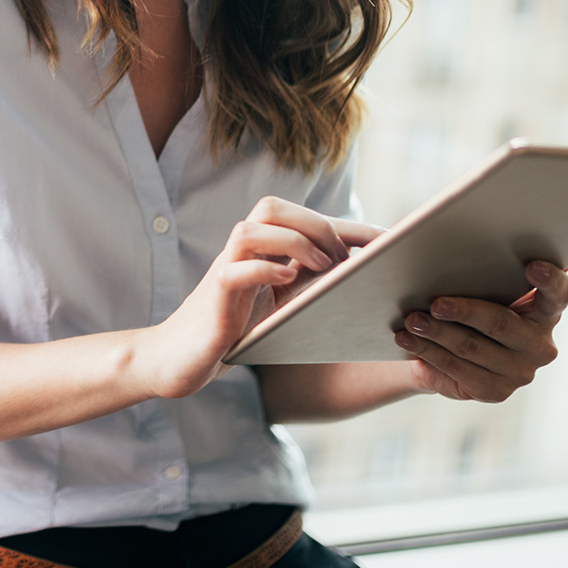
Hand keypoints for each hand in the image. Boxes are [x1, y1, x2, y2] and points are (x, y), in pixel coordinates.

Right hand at [133, 196, 383, 399]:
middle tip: (343, 260)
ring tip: (322, 267)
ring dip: (293, 242)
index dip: (349, 226)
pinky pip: (235, 270)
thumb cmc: (233, 333)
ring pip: (251, 229)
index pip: (303, 219)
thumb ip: (308, 288)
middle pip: (272, 207)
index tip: (390, 240)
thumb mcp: (280, 307)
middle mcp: (241, 254)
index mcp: (261, 252)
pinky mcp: (213, 299)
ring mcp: (224, 272)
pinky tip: (287, 281)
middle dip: (316, 225)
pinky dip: (264, 270)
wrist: (178, 360)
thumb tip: (363, 281)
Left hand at [395, 260, 567, 402]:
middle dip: (465, 311)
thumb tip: (445, 232)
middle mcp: (540, 343)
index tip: (532, 265)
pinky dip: (428, 352)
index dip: (549, 279)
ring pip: (471, 347)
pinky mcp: (495, 391)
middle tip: (435, 303)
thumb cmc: (467, 302)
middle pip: (501, 323)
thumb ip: (483, 267)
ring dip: (436, 332)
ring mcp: (521, 371)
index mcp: (546, 310)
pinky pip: (457, 369)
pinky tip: (407, 340)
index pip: (559, 293)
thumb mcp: (479, 285)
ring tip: (411, 320)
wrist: (448, 350)